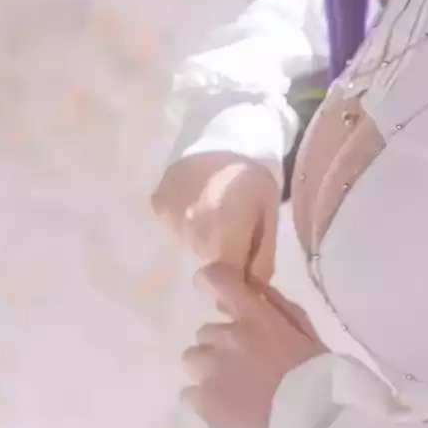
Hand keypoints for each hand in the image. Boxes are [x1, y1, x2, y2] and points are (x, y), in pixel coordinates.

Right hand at [151, 153, 280, 283]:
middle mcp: (193, 231)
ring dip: (206, 237)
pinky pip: (176, 227)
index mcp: (225, 233)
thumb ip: (263, 257)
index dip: (236, 285)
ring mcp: (170, 219)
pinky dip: (187, 221)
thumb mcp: (269, 216)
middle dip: (225, 256)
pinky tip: (198, 200)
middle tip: (237, 229)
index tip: (244, 277)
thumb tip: (253, 292)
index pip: (226, 281)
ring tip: (219, 211)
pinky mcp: (157, 206)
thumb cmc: (254, 177)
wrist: (223, 135)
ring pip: (192, 245)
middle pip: (209, 261)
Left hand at [181, 264, 326, 427]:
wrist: (314, 427)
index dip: (210, 282)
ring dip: (209, 371)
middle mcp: (226, 337)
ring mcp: (210, 370)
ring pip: (193, 361)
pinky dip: (204, 400)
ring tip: (233, 392)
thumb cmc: (320, 378)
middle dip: (222, 346)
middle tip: (245, 367)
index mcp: (255, 317)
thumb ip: (278, 310)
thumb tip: (254, 291)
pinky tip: (227, 410)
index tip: (213, 291)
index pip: (217, 279)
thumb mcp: (307, 334)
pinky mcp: (201, 401)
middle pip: (206, 332)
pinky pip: (188, 393)